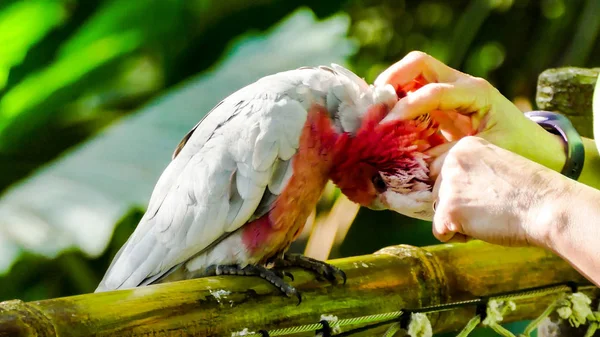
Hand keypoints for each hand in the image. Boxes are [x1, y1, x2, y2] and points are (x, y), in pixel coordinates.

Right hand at [375, 51, 565, 172]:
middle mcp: (461, 85)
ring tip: (375, 112)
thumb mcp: (486, 154)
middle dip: (393, 78)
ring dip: (391, 89)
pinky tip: (386, 122)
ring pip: (413, 75)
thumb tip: (418, 164)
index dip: (407, 106)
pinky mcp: (443, 106)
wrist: (537, 150)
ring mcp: (451, 92)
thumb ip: (451, 157)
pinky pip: (414, 95)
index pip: (433, 91)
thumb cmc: (517, 151)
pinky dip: (397, 103)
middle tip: (375, 103)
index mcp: (476, 93)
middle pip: (419, 64)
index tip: (386, 124)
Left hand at [430, 136, 572, 246]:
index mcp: (464, 146)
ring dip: (461, 221)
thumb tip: (446, 193)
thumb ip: (470, 173)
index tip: (490, 193)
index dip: (464, 191)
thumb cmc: (531, 193)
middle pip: (438, 193)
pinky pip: (439, 232)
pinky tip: (482, 228)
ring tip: (490, 216)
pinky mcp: (449, 209)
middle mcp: (452, 160)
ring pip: (439, 212)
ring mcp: (449, 184)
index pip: (443, 174)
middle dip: (460, 206)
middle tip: (492, 206)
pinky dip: (458, 237)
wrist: (550, 207)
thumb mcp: (496, 168)